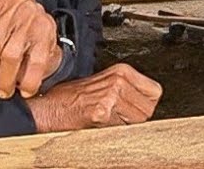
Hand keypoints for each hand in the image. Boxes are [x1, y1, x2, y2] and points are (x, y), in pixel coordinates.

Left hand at [0, 0, 61, 99]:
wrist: (38, 23)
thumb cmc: (1, 22)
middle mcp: (16, 2)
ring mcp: (34, 17)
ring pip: (11, 56)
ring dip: (4, 80)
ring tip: (1, 90)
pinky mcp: (48, 33)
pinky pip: (36, 63)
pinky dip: (28, 81)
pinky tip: (23, 89)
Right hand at [24, 63, 161, 131]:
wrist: (48, 109)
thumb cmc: (72, 98)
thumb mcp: (104, 84)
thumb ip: (127, 90)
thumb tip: (147, 104)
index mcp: (121, 71)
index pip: (155, 92)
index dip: (146, 104)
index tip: (136, 109)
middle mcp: (118, 80)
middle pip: (148, 109)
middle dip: (136, 118)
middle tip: (118, 118)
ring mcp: (111, 96)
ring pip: (137, 122)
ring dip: (125, 126)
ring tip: (108, 121)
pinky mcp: (102, 113)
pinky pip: (122, 129)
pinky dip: (114, 132)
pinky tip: (101, 125)